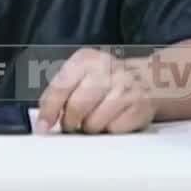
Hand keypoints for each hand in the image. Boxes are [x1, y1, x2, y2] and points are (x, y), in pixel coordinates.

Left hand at [35, 47, 157, 133]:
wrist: (148, 79)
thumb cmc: (107, 79)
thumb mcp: (81, 74)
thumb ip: (60, 91)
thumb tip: (43, 118)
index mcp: (86, 60)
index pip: (61, 87)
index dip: (49, 110)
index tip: (43, 126)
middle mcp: (106, 70)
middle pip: (77, 108)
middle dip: (70, 122)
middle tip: (72, 123)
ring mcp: (125, 87)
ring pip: (94, 123)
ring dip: (91, 127)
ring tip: (97, 117)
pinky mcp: (140, 106)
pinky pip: (114, 130)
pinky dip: (110, 129)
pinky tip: (114, 118)